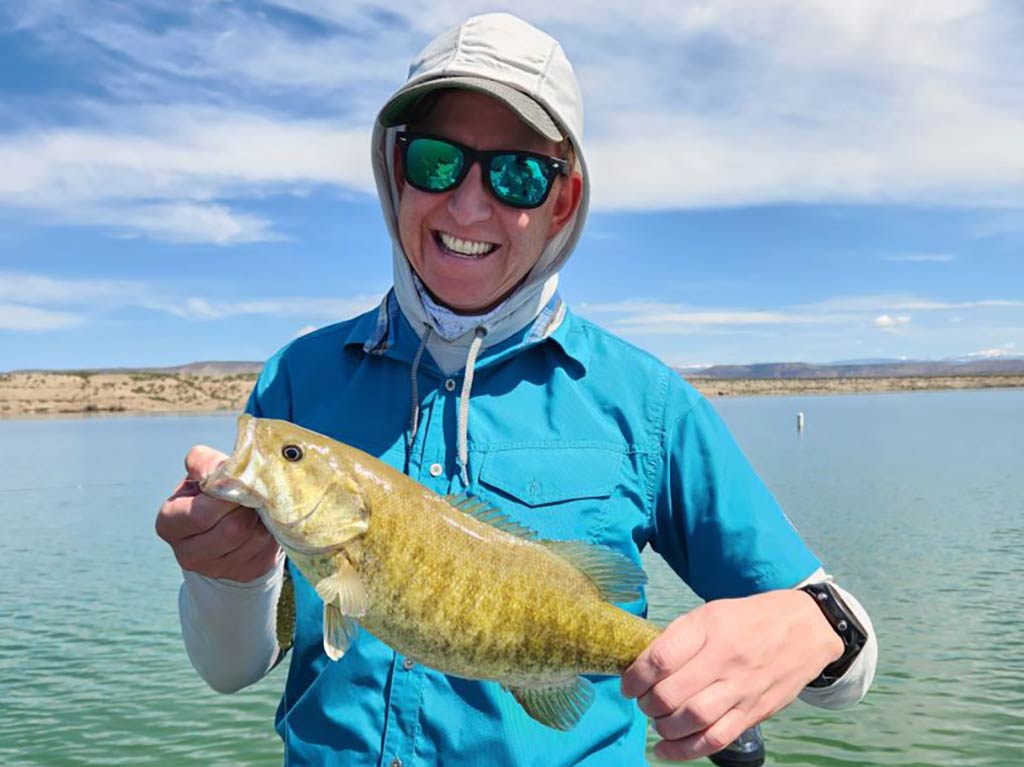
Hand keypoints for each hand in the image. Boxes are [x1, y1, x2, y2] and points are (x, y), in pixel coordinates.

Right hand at [155, 445, 279, 581]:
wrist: (229, 522)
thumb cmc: (211, 493)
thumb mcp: (201, 474)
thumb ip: (205, 463)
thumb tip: (223, 470)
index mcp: (169, 524)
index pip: (201, 513)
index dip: (226, 495)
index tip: (239, 481)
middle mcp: (187, 554)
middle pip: (233, 529)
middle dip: (248, 505)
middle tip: (255, 491)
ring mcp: (216, 569)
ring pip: (253, 538)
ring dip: (262, 516)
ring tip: (259, 505)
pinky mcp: (244, 574)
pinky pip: (267, 549)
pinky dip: (271, 530)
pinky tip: (264, 521)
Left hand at [621, 589, 842, 761]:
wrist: (806, 629)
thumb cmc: (749, 619)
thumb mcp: (711, 613)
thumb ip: (679, 638)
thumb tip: (642, 667)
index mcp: (709, 627)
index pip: (661, 659)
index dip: (635, 677)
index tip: (628, 684)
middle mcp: (725, 658)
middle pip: (672, 694)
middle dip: (647, 704)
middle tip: (643, 701)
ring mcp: (742, 688)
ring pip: (693, 720)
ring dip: (664, 727)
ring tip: (658, 720)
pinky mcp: (755, 712)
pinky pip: (716, 740)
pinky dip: (685, 751)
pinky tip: (665, 750)